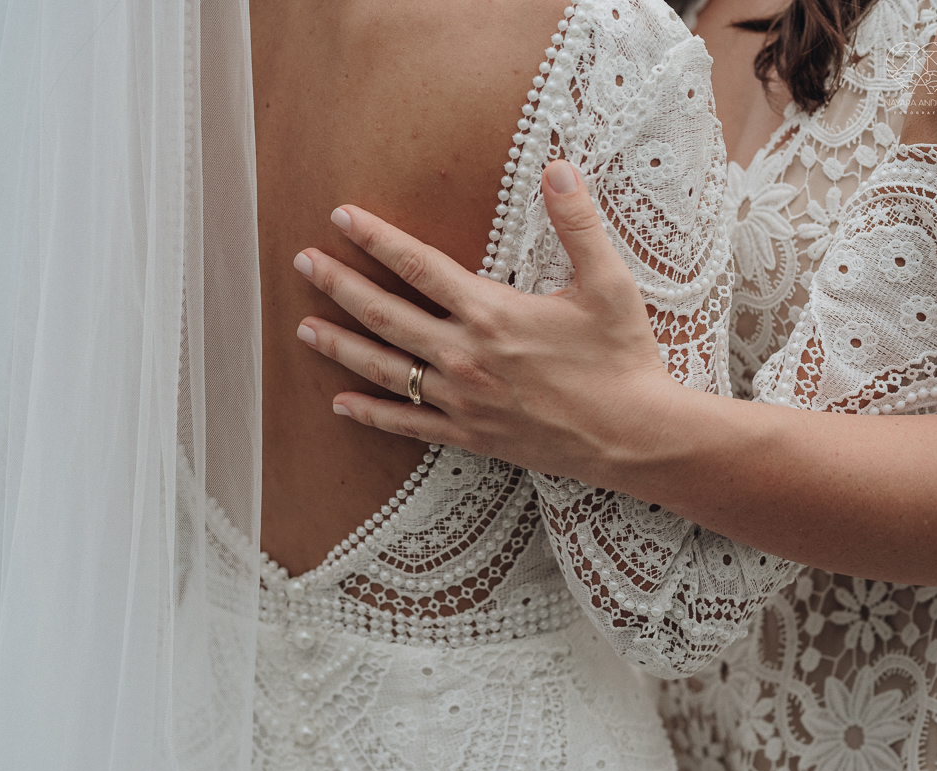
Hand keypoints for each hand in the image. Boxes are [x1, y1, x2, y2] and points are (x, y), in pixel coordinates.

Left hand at [292, 160, 685, 484]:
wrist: (633, 436)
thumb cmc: (622, 358)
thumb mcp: (609, 284)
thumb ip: (579, 225)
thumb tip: (557, 168)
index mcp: (492, 313)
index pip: (419, 266)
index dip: (376, 239)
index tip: (341, 217)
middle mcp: (465, 356)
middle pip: (386, 315)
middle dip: (340, 287)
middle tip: (302, 264)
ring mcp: (462, 400)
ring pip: (386, 369)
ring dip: (341, 347)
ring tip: (303, 330)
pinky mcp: (470, 435)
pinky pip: (408, 424)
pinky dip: (371, 414)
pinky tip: (341, 404)